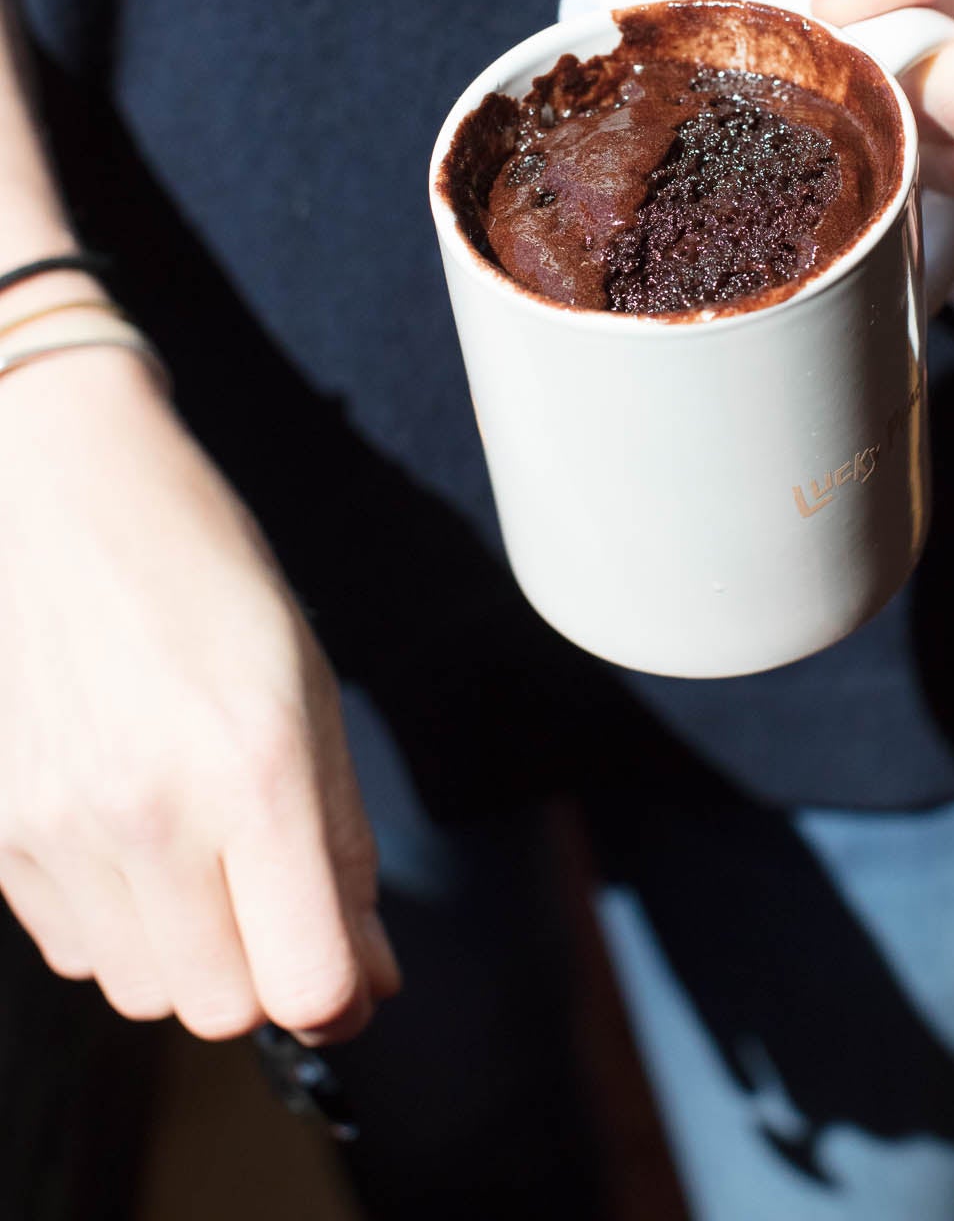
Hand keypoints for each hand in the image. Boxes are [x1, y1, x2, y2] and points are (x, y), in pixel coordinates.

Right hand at [0, 343, 400, 1039]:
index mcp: (255, 766)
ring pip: (142, 991)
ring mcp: (61, 826)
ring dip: (189, 950)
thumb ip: (343, 845)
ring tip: (198, 844)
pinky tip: (132, 828)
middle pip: (220, 1007)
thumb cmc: (206, 577)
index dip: (343, 991)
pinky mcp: (0, 830)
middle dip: (263, 969)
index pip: (305, 980)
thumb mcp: (310, 692)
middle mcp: (151, 809)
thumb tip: (368, 976)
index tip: (352, 967)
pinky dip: (117, 917)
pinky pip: (73, 948)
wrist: (69, 494)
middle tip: (273, 891)